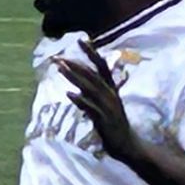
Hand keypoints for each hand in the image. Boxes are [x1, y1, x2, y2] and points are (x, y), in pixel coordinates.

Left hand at [52, 39, 137, 162]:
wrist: (127, 145)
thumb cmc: (113, 124)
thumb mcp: (104, 106)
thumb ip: (93, 95)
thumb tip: (78, 87)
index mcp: (111, 89)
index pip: (101, 66)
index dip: (91, 53)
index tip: (80, 40)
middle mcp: (110, 95)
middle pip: (92, 75)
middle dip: (74, 65)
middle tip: (58, 57)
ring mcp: (108, 107)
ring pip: (90, 88)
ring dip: (75, 78)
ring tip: (60, 69)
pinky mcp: (104, 120)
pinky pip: (91, 108)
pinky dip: (81, 101)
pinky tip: (69, 94)